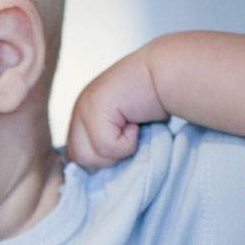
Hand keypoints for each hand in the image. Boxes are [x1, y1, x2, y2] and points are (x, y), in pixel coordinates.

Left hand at [67, 46, 165, 169]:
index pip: (74, 155)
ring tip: (132, 128)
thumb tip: (99, 171)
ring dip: (117, 151)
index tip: (120, 150)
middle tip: (128, 137)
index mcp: (82, 115)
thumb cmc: (156, 102)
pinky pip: (107, 146)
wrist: (170, 73)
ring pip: (88, 156)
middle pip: (77, 159)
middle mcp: (79, 110)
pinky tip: (137, 122)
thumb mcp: (125, 127)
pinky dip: (128, 142)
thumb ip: (107, 142)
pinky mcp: (95, 108)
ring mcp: (83, 107)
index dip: (98, 160)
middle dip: (107, 158)